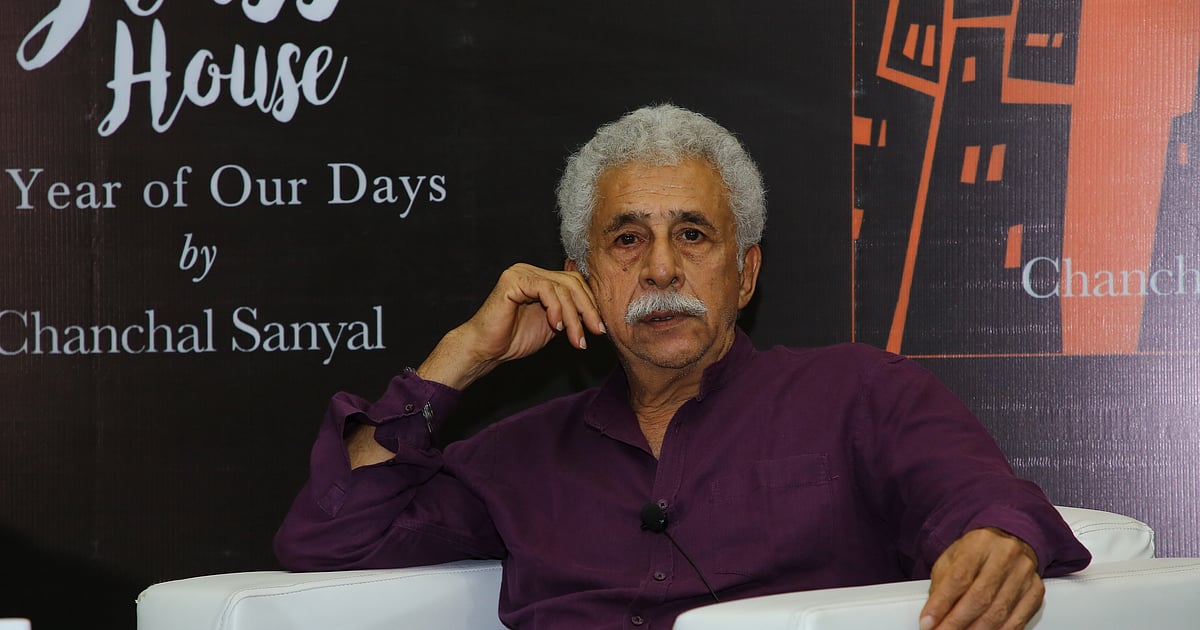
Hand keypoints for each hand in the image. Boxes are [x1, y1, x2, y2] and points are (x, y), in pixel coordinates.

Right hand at [419, 264, 606, 389]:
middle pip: (572, 282)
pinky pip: (545, 289)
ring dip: (574, 316)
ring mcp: (521, 273)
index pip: (575, 282)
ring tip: (575, 339)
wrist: (487, 350)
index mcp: (540, 279)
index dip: (591, 304)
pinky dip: (556, 308)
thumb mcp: (553, 325)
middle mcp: (531, 271)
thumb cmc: (514, 339)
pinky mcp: (513, 280)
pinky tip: (556, 327)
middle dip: (588, 309)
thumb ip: (569, 312)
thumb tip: (597, 311)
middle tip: (596, 332)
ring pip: (562, 287)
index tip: (599, 328)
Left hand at [920, 527, 1043, 629]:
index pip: (959, 577)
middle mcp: (1006, 556)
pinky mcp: (1035, 591)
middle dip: (957, 623)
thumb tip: (932, 616)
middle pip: (980, 597)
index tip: (927, 622)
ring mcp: (1024, 573)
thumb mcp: (953, 559)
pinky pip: (1017, 620)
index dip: (941, 604)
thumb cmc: (977, 552)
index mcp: (980, 543)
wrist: (1009, 541)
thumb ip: (942, 585)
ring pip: (999, 612)